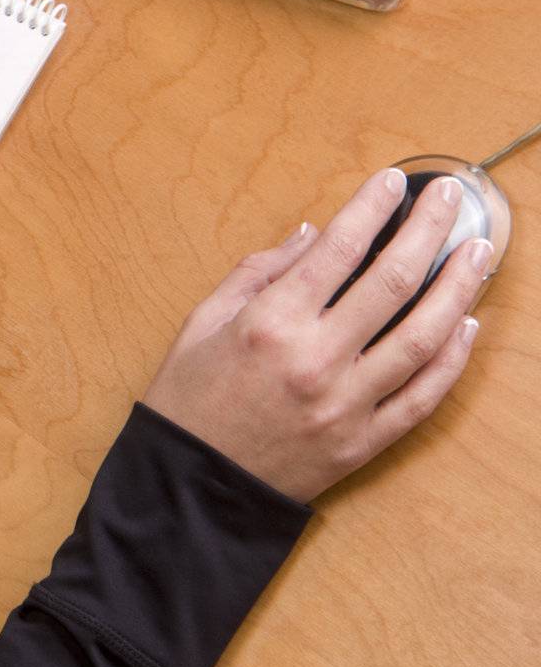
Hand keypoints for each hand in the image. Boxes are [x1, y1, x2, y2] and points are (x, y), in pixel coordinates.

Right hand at [142, 168, 488, 502]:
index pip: (338, 250)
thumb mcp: (202, 322)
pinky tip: (467, 326)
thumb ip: (257, 273)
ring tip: (477, 253)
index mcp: (270, 324)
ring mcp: (346, 404)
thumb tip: (313, 236)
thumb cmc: (189, 398)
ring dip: (457, 290)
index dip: (370, 209)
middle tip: (449, 198)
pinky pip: (422, 397)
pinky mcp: (363, 441)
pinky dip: (450, 361)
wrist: (192, 484)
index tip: (391, 182)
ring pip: (422, 338)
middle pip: (392, 283)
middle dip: (427, 232)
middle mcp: (315, 359)